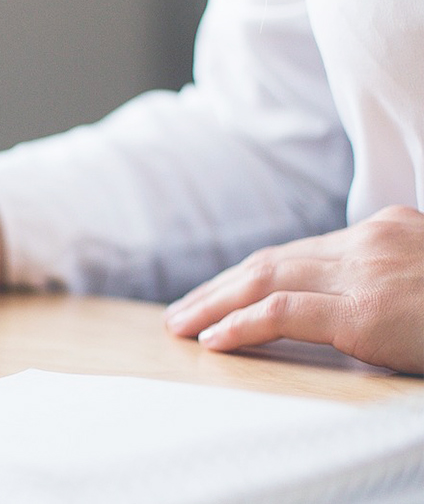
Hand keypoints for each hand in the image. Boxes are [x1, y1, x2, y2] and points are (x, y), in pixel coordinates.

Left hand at [164, 206, 423, 373]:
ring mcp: (366, 272)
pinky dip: (240, 325)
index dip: (249, 274)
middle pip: (272, 262)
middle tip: (182, 310)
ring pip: (266, 280)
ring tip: (182, 326)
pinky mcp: (366, 312)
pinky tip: (214, 339)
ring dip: (214, 305)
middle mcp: (368, 241)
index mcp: (384, 229)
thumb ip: (386, 278)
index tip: (218, 293)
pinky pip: (283, 313)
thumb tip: (356, 304)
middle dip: (219, 288)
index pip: (299, 252)